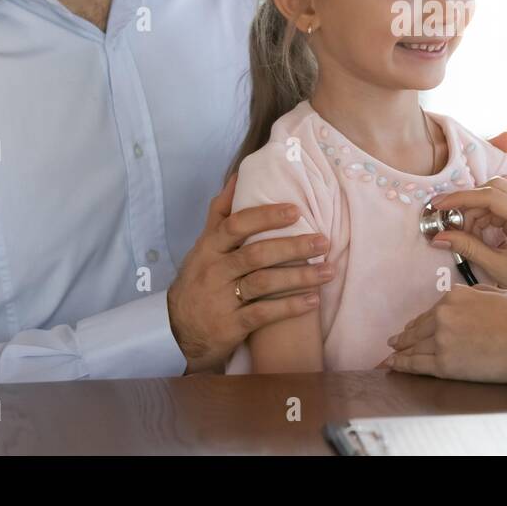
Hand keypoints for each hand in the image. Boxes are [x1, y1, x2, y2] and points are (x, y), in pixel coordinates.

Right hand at [167, 174, 332, 373]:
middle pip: (255, 254)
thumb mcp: (203, 245)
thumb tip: (238, 175)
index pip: (236, 225)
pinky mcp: (231, 326)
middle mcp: (214, 271)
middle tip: (323, 241)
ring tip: (329, 271)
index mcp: (209, 248)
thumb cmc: (200, 279)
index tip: (296, 210)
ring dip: (300, 277)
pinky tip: (313, 300)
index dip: (266, 216)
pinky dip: (290, 307)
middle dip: (293, 246)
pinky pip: (263, 314)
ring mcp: (221, 299)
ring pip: (264, 283)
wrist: (178, 329)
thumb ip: (221, 212)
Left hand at [385, 284, 506, 387]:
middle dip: (406, 335)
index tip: (415, 325)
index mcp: (455, 296)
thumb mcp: (499, 293)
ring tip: (392, 353)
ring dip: (401, 350)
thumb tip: (466, 295)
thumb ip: (477, 292)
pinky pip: (416, 364)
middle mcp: (443, 314)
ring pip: (414, 346)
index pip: (432, 310)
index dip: (422, 320)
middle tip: (396, 340)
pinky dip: (401, 364)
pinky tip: (393, 364)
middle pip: (419, 327)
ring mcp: (440, 339)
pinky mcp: (443, 363)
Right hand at [426, 177, 506, 317]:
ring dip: (479, 211)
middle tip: (452, 223)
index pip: (491, 195)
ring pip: (501, 195)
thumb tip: (439, 236)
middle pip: (496, 188)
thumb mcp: (497, 267)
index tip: (440, 205)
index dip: (461, 198)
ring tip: (468, 235)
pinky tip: (482, 235)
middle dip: (470, 204)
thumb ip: (467, 247)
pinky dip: (491, 216)